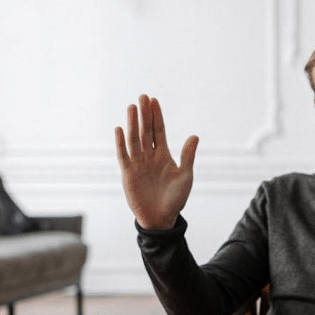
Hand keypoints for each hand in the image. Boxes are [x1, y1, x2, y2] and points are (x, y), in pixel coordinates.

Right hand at [114, 94, 198, 230]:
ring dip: (132, 123)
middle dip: (144, 114)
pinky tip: (120, 129)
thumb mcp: (185, 175)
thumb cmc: (176, 198)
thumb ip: (188, 156)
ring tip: (132, 107)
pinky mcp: (128, 173)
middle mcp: (149, 156)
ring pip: (134, 139)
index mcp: (163, 155)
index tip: (154, 100)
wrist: (162, 217)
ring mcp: (138, 163)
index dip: (157, 116)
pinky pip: (123, 155)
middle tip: (142, 97)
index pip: (159, 131)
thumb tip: (195, 135)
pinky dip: (121, 143)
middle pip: (145, 131)